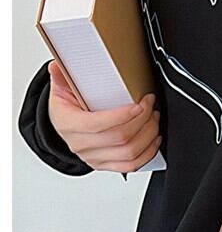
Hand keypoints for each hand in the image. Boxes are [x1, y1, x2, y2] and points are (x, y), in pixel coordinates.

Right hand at [47, 60, 161, 173]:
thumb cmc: (66, 110)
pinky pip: (132, 165)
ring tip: (154, 120)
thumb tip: (57, 66)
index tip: (140, 104)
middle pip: (121, 138)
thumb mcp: (61, 91)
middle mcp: (82, 145)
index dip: (124, 115)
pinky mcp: (106, 166)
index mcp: (69, 125)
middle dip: (143, 121)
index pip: (99, 124)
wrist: (65, 128)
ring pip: (130, 153)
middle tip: (150, 107)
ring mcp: (95, 158)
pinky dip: (148, 153)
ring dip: (148, 136)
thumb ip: (62, 77)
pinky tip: (153, 139)